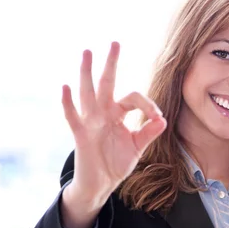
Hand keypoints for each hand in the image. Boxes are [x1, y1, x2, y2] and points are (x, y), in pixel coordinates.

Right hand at [61, 42, 166, 206]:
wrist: (101, 184)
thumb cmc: (116, 162)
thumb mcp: (136, 147)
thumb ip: (148, 133)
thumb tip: (163, 120)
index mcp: (117, 114)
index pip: (133, 98)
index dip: (147, 104)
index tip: (157, 117)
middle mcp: (103, 113)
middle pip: (106, 83)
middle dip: (111, 64)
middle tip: (115, 43)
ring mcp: (90, 122)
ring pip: (88, 93)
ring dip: (87, 73)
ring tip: (87, 53)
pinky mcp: (80, 134)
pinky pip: (72, 116)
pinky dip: (68, 102)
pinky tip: (65, 86)